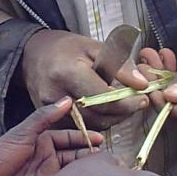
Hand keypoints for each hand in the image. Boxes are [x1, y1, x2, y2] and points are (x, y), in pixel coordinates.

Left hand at [0, 98, 102, 175]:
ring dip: (87, 169)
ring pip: (73, 170)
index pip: (69, 137)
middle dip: (90, 153)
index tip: (100, 138)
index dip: (84, 137)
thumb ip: (45, 117)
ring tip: (104, 168)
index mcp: (42, 141)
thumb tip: (68, 100)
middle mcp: (48, 157)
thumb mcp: (22, 132)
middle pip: (74, 154)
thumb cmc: (0, 155)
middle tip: (107, 155)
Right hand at [21, 29, 148, 129]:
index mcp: (67, 73)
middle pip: (99, 116)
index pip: (103, 98)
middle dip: (123, 112)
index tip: (143, 98)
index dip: (127, 102)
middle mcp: (56, 96)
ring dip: (113, 118)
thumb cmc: (66, 48)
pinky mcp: (51, 121)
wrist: (34, 57)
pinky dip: (98, 120)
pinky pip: (82, 128)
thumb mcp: (95, 47)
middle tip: (137, 101)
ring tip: (122, 102)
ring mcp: (51, 112)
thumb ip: (120, 65)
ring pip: (92, 126)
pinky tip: (105, 108)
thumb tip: (142, 84)